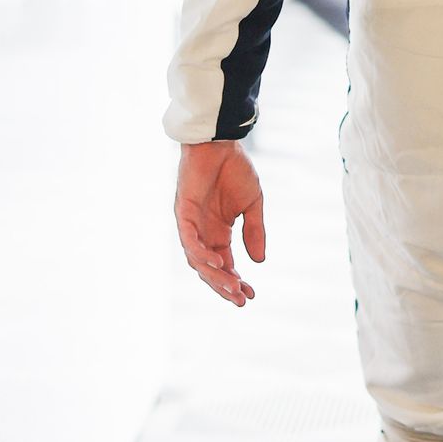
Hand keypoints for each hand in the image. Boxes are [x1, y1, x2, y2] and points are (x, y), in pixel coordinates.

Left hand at [174, 140, 265, 306]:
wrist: (221, 142)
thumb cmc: (234, 169)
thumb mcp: (252, 204)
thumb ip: (254, 231)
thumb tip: (259, 261)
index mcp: (218, 232)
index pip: (224, 265)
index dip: (235, 282)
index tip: (251, 296)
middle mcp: (202, 232)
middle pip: (210, 269)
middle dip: (224, 286)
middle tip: (241, 299)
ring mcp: (191, 223)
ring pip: (198, 259)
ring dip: (214, 275)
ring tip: (232, 286)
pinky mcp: (183, 212)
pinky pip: (189, 239)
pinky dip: (201, 253)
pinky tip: (217, 261)